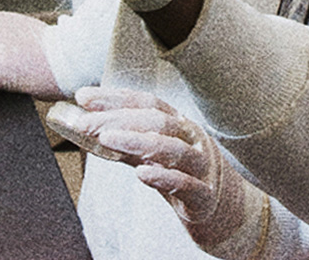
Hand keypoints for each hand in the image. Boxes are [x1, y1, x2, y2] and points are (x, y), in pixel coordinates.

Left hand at [69, 87, 253, 252]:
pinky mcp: (203, 196)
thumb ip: (125, 141)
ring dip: (136, 141)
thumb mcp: (153, 154)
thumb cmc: (183, 174)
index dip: (114, 97)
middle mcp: (190, 137)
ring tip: (106, 139)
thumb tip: (86, 126)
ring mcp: (200, 165)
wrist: (226, 211)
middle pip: (155, 120)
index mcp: (178, 123)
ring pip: (171, 147)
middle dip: (118, 118)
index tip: (83, 96)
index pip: (145, 103)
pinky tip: (141, 174)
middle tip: (85, 121)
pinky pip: (185, 183)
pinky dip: (163, 177)